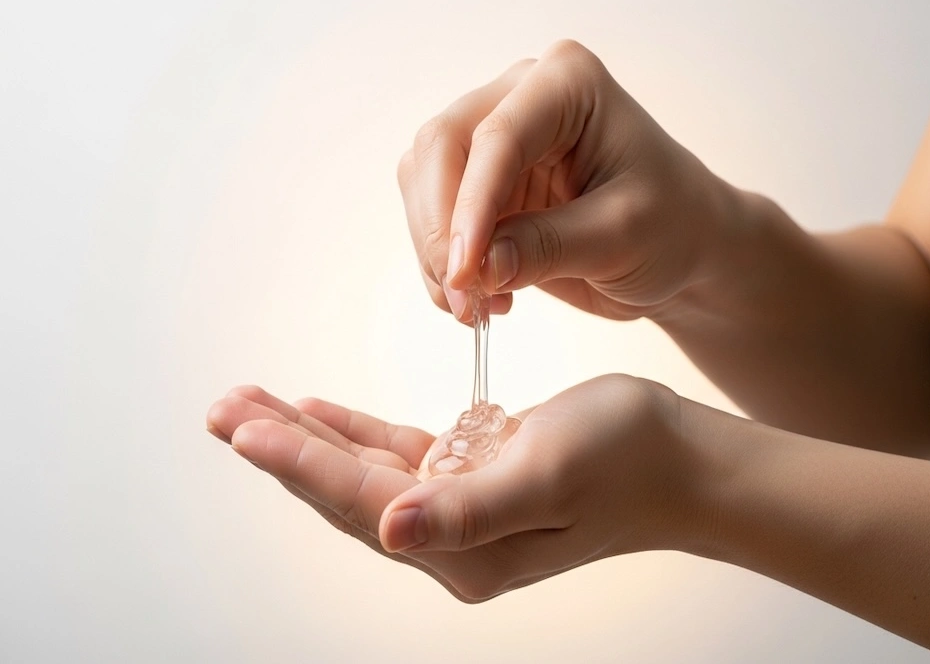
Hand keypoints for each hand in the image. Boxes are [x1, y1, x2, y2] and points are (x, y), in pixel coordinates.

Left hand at [205, 375, 711, 600]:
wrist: (680, 460)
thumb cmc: (627, 461)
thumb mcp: (548, 477)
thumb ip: (467, 512)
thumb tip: (391, 531)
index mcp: (464, 549)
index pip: (362, 502)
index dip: (300, 463)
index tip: (244, 427)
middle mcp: (452, 539)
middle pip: (346, 489)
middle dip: (282, 447)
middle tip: (224, 409)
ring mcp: (459, 509)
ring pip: (362, 469)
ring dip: (307, 435)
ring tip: (251, 404)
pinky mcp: (472, 476)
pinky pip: (398, 454)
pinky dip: (354, 431)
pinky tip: (318, 410)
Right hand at [397, 39, 731, 322]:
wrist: (682, 251)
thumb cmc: (673, 227)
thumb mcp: (623, 236)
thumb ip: (548, 246)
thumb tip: (477, 268)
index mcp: (567, 83)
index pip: (497, 136)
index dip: (471, 205)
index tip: (465, 271)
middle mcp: (520, 97)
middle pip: (441, 148)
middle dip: (442, 229)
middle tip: (464, 297)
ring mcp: (494, 138)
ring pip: (423, 183)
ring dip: (436, 251)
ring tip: (477, 306)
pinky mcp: (479, 183)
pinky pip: (432, 216)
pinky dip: (442, 263)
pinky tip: (482, 296)